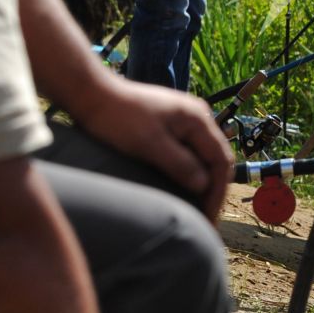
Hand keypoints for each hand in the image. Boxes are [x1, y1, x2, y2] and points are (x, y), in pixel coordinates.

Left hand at [75, 78, 232, 218]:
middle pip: (216, 158)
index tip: (207, 218)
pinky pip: (190, 151)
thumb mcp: (149, 144)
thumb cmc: (118, 117)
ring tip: (196, 207)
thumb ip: (180, 164)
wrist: (93, 93)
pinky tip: (183, 186)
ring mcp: (185, 119)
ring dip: (202, 182)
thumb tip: (204, 185)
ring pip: (203, 156)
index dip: (217, 193)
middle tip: (205, 218)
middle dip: (212, 190)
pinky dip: (191, 171)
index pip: (220, 160)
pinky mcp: (172, 124)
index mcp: (197, 119)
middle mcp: (198, 116)